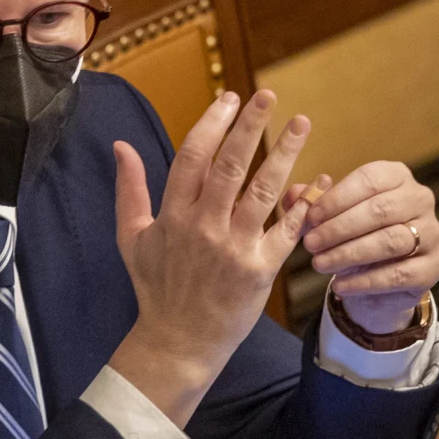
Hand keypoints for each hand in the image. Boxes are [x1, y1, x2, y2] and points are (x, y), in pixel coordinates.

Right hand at [108, 90, 314, 426]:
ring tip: (301, 123)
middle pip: (231, 166)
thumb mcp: (131, 237)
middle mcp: (205, 227)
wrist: (178, 342)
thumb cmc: (155, 287)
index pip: (193, 157)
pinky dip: (304, 205)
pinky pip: (286, 231)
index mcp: (174, 215)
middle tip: (267, 96)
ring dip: (284, 154)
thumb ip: (129, 188)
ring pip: (264, 191)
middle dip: (250, 126)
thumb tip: (121, 145)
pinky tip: (318, 181)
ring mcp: (235, 248)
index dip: (212, 124)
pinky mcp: (261, 270)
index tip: (229, 98)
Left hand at [282, 161, 438, 335]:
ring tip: (319, 264)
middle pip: (380, 210)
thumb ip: (310, 204)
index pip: (369, 180)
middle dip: (340, 228)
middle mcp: (420, 199)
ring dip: (349, 254)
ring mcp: (432, 233)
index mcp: (396, 176)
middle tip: (310, 244)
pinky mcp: (433, 267)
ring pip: (390, 241)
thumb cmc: (351, 234)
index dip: (337, 198)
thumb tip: (292, 195)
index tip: (310, 217)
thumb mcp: (329, 216)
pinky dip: (365, 281)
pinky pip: (398, 274)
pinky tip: (339, 286)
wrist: (377, 276)